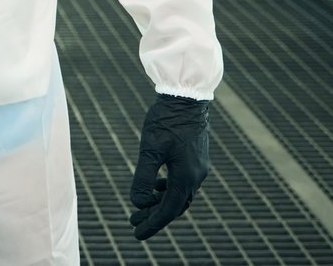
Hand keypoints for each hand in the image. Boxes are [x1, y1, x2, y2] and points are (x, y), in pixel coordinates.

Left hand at [128, 94, 209, 240]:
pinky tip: (157, 184)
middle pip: (175, 206)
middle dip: (154, 216)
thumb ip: (144, 178)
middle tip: (133, 223)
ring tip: (142, 207)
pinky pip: (184, 182)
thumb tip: (139, 203)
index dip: (152, 224)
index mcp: (186, 177)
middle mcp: (196, 176)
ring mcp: (199, 167)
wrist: (186, 97)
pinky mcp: (196, 158)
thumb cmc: (166, 121)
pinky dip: (169, 189)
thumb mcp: (150, 149)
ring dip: (161, 202)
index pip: (168, 211)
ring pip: (180, 195)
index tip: (136, 234)